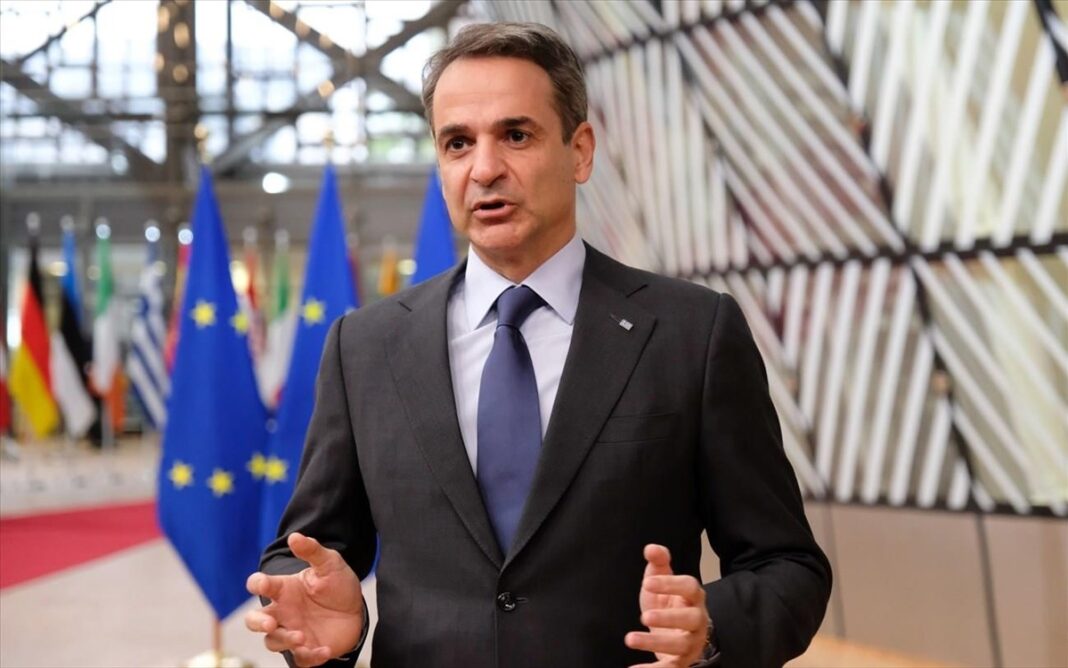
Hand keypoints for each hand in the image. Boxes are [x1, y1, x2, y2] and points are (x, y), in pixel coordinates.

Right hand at [245, 532, 363, 666]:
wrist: (356, 609)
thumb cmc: (337, 584)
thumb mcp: (329, 564)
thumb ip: (312, 551)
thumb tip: (294, 537)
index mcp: (284, 590)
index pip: (261, 585)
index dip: (257, 584)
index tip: (261, 584)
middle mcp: (283, 613)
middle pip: (254, 621)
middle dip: (258, 623)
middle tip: (270, 623)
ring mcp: (292, 632)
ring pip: (273, 642)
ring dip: (285, 641)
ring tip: (302, 637)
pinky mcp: (307, 650)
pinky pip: (300, 659)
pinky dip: (310, 657)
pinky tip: (325, 650)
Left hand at [625, 544, 710, 667]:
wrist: (677, 632)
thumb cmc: (668, 603)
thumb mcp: (660, 581)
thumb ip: (658, 563)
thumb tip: (651, 548)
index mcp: (693, 597)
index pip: (689, 587)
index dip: (670, 584)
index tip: (647, 582)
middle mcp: (697, 620)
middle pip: (691, 619)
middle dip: (669, 617)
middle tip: (644, 616)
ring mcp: (691, 642)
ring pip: (680, 645)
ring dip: (655, 643)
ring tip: (630, 638)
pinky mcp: (682, 662)